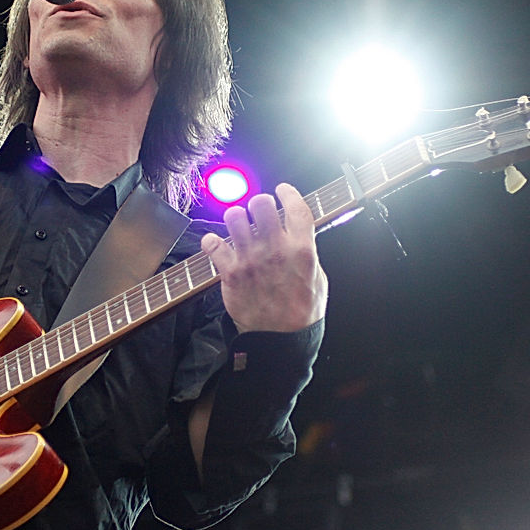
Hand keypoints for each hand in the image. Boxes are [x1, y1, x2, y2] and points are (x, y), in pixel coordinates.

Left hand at [200, 183, 327, 333]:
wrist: (280, 340)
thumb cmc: (302, 312)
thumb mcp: (318, 278)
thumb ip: (307, 252)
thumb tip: (298, 234)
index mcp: (302, 250)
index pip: (296, 207)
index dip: (288, 193)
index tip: (282, 190)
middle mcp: (275, 250)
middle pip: (261, 203)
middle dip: (259, 203)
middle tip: (259, 212)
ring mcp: (251, 260)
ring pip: (234, 216)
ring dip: (236, 218)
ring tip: (239, 226)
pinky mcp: (230, 273)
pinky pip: (212, 243)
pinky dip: (211, 241)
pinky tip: (217, 244)